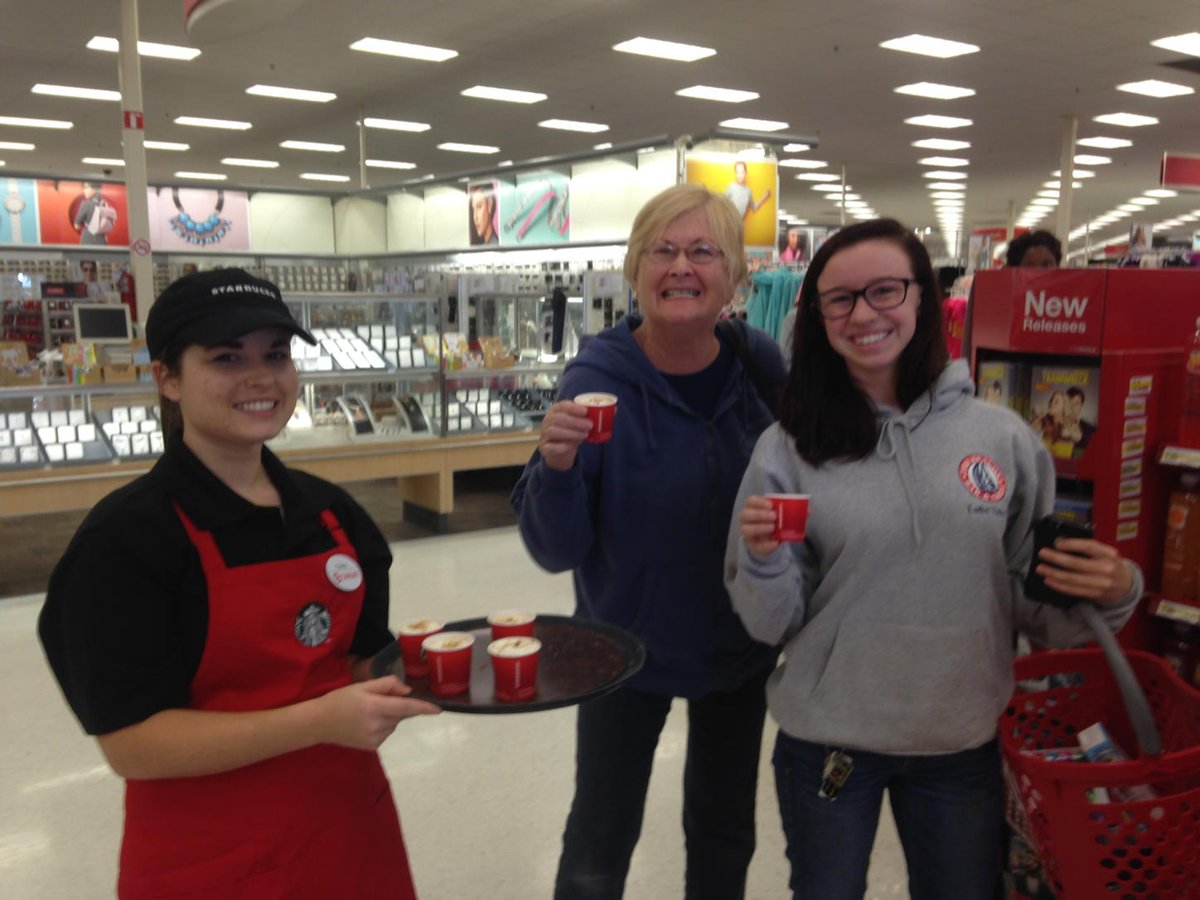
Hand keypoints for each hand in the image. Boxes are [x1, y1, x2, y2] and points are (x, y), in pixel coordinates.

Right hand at [317, 675, 439, 749]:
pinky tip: (366, 723)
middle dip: (397, 706)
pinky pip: (387, 732)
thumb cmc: (340, 700)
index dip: (423, 708)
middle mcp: (377, 725)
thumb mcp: (363, 686)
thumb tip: (408, 692)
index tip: (438, 710)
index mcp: (374, 707)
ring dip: (389, 717)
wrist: (320, 723)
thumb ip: (388, 685)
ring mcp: (375, 738)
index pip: (406, 708)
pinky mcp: (373, 746)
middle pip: (401, 714)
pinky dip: (383, 726)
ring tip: (368, 713)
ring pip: (394, 724)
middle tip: (378, 700)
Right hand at [538, 400, 593, 471]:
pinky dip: (561, 446)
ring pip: (553, 431)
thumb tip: (615, 409)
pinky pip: (550, 447)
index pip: (561, 405)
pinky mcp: (544, 448)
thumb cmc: (571, 433)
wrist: (561, 453)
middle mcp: (548, 421)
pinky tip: (571, 446)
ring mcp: (544, 435)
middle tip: (590, 425)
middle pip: (558, 418)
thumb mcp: (581, 424)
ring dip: (571, 433)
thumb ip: (594, 416)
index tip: (585, 411)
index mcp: (556, 412)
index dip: (573, 407)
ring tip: (584, 435)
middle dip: (575, 421)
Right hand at [740, 495, 780, 556]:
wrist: (771, 539)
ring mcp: (747, 532)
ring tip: (773, 528)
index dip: (759, 502)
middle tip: (774, 516)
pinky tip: (776, 543)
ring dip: (759, 528)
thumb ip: (786, 511)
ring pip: (746, 530)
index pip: (750, 501)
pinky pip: (756, 546)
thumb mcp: (779, 514)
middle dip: (759, 515)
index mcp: (751, 507)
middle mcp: (745, 519)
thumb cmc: (774, 521)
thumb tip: (803, 510)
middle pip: (745, 515)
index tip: (771, 505)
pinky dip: (767, 545)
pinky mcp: (751, 545)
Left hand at [1036, 538, 1133, 605]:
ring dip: (1054, 573)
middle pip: (1077, 564)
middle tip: (1042, 553)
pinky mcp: (1095, 594)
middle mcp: (1106, 569)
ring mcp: (1101, 583)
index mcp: (1108, 554)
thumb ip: (1089, 547)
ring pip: (1072, 579)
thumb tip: (1061, 543)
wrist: (1127, 585)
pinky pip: (1073, 590)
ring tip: (1041, 569)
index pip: (1089, 547)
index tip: (1057, 543)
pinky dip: (1059, 585)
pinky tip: (1048, 580)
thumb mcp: (1106, 552)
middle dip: (1056, 558)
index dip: (1072, 544)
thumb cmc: (1111, 563)